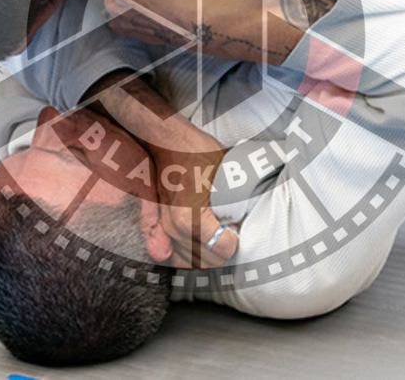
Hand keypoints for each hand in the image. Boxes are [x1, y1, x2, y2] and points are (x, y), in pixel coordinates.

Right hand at [152, 131, 238, 269]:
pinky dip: (192, 253)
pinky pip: (176, 256)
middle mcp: (174, 228)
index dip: (236, 240)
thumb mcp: (228, 175)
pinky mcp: (160, 226)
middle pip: (208, 261)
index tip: (237, 226)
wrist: (170, 141)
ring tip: (217, 233)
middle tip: (229, 229)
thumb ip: (238, 202)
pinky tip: (203, 240)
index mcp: (189, 218)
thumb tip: (243, 222)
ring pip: (192, 262)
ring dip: (209, 253)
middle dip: (223, 248)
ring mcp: (165, 229)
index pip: (223, 249)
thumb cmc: (198, 153)